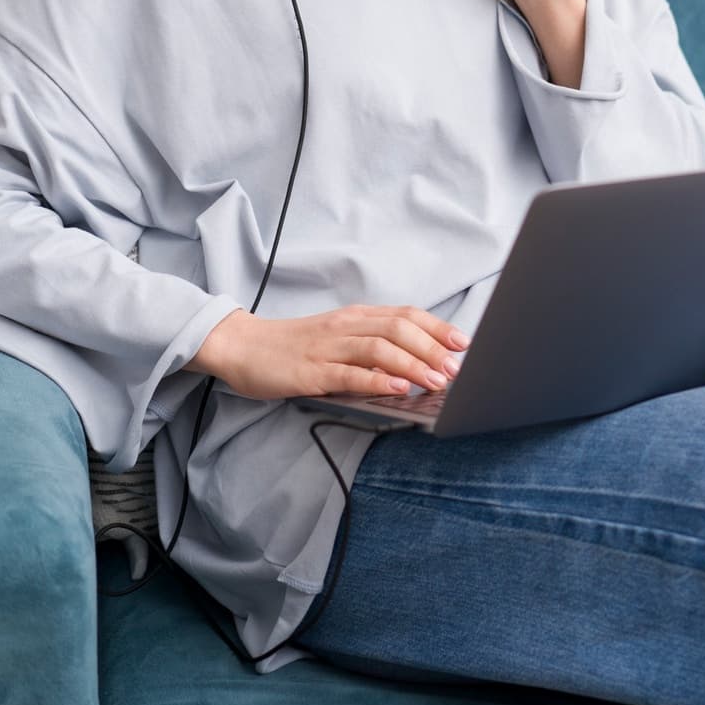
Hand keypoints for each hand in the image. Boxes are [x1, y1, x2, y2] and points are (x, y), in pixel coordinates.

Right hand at [190, 305, 471, 399]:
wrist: (241, 346)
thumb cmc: (293, 347)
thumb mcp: (337, 339)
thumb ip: (370, 347)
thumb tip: (413, 365)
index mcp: (355, 317)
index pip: (405, 315)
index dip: (437, 328)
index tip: (462, 343)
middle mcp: (346, 326)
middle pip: (399, 329)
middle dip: (432, 348)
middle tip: (456, 368)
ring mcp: (328, 347)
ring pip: (380, 349)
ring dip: (413, 364)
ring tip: (436, 380)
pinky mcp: (312, 371)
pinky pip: (351, 374)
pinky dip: (378, 380)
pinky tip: (398, 389)